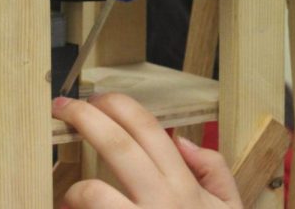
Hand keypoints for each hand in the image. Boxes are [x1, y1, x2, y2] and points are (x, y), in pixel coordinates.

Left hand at [52, 93, 242, 208]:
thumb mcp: (231, 207)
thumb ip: (213, 169)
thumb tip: (180, 141)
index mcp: (185, 184)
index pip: (149, 129)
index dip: (120, 106)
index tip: (98, 97)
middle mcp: (163, 199)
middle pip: (117, 145)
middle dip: (85, 118)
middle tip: (63, 106)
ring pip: (92, 192)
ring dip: (75, 188)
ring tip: (71, 193)